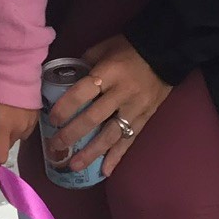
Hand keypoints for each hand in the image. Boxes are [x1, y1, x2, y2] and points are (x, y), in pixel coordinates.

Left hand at [0, 93, 39, 165]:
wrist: (16, 65)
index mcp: (4, 127)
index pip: (0, 157)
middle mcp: (19, 129)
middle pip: (5, 146)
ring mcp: (30, 124)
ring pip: (14, 138)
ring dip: (7, 131)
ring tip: (2, 111)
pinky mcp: (36, 117)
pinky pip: (23, 130)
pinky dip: (16, 125)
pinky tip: (12, 109)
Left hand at [43, 35, 170, 176]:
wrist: (166, 52)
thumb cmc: (129, 48)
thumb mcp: (104, 47)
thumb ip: (85, 62)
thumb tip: (65, 78)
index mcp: (109, 72)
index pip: (83, 92)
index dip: (66, 107)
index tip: (52, 119)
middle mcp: (122, 92)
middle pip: (94, 117)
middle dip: (73, 133)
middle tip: (55, 146)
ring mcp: (135, 108)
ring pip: (111, 134)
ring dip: (92, 152)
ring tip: (74, 166)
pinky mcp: (145, 118)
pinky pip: (130, 140)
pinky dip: (118, 157)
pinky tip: (105, 171)